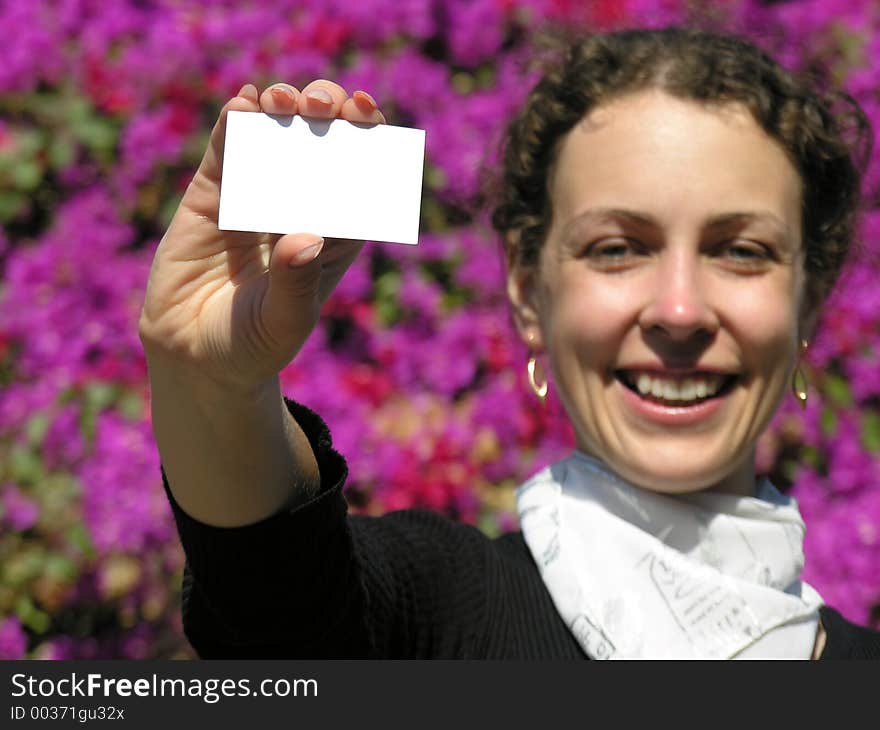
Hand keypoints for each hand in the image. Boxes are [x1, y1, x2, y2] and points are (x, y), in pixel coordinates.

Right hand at [138, 81, 385, 392]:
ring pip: (276, 136)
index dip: (368, 138)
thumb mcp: (284, 319)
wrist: (195, 355)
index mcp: (334, 234)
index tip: (368, 112)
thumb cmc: (255, 344)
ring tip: (283, 99)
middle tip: (323, 104)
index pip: (360, 175)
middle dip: (327, 112)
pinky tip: (244, 105)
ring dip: (283, 107)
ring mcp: (256, 196)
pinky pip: (226, 150)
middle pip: (322, 144)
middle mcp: (299, 206)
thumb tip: (306, 237)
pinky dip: (235, 123)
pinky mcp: (213, 196)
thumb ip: (294, 282)